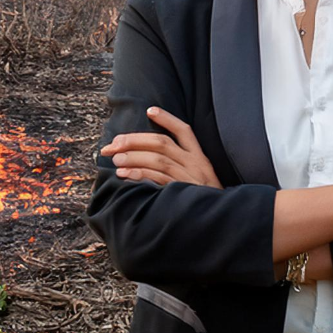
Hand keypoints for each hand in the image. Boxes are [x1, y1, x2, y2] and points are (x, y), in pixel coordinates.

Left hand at [100, 108, 223, 188]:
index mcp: (200, 158)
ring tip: (115, 158)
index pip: (185, 131)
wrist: (218, 222)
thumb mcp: (199, 178)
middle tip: (113, 144)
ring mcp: (189, 179)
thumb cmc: (203, 200)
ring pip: (158, 160)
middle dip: (135, 140)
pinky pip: (157, 179)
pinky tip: (124, 174)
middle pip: (162, 143)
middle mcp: (195, 164)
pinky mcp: (181, 193)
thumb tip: (148, 156)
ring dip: (133, 157)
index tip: (150, 110)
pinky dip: (139, 174)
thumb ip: (182, 166)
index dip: (167, 119)